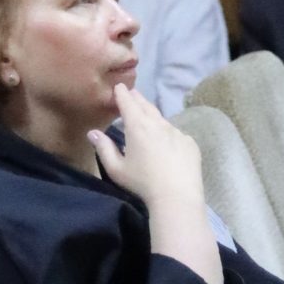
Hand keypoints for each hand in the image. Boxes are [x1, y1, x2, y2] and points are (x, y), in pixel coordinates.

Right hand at [90, 85, 204, 210]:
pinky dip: (168, 133)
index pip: (128, 103)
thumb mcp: (117, 168)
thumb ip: (104, 148)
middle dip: (138, 99)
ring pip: (162, 119)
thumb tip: (93, 132)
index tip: (119, 87)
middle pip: (146, 106)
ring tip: (148, 116)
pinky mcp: (190, 143)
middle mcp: (159, 124)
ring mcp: (177, 132)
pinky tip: (167, 141)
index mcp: (138, 126)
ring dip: (153, 116)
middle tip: (132, 93)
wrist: (177, 196)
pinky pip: (176, 134)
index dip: (122, 93)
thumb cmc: (142, 183)